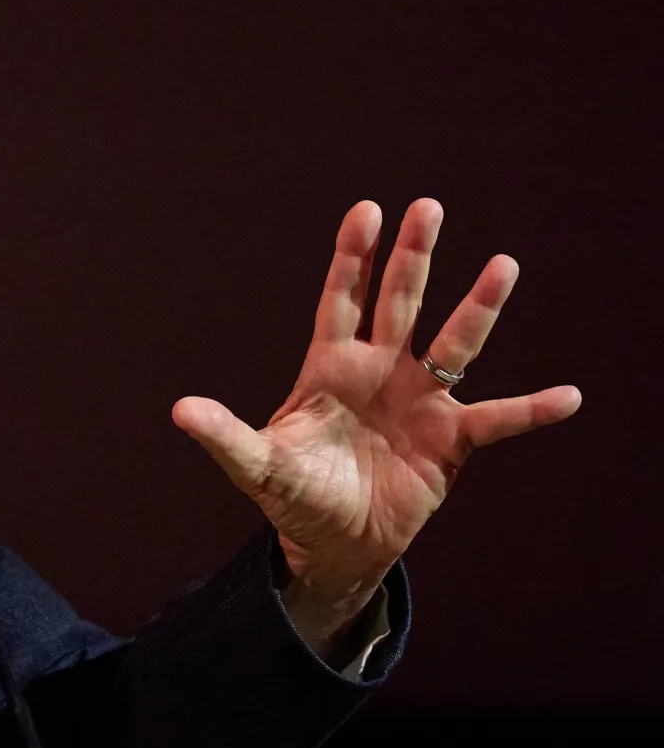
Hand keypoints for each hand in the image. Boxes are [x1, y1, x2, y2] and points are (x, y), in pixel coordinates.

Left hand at [172, 199, 580, 649]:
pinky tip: (568, 396)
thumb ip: (224, 435)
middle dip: (412, 257)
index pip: (342, 300)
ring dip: (479, 307)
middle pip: (399, 302)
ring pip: (454, 344)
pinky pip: (497, 421)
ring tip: (504, 264)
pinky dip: (531, 410)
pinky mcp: (450, 442)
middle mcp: (380, 371)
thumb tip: (179, 411)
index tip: (365, 210)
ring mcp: (419, 401)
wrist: (334, 541)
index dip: (352, 258)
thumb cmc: (293, 493)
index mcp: (330, 367)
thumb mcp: (256, 465)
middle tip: (427, 205)